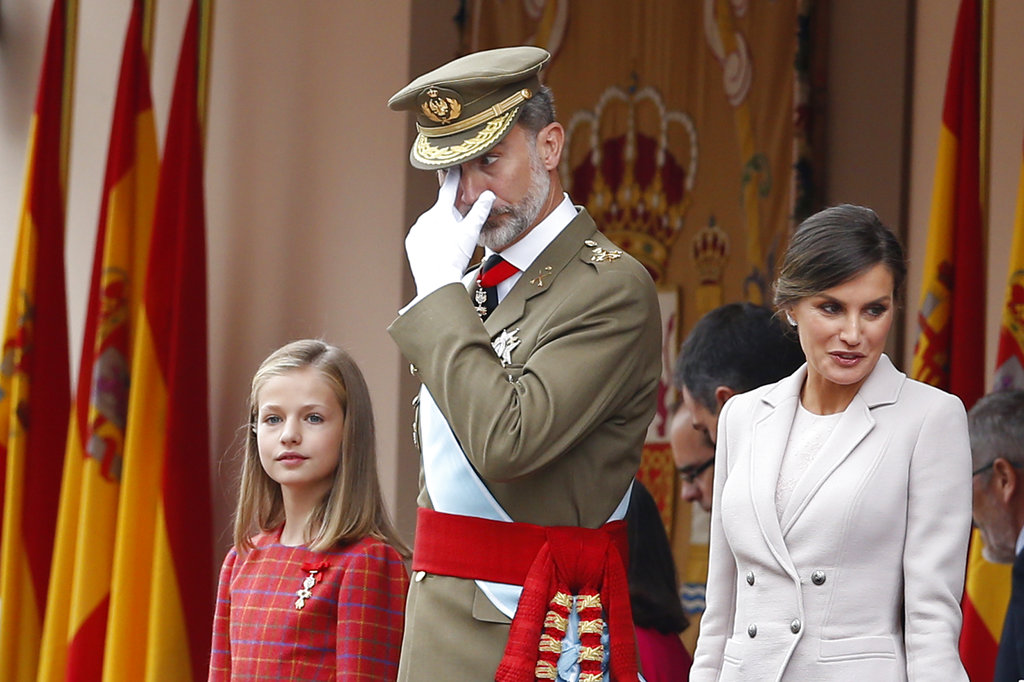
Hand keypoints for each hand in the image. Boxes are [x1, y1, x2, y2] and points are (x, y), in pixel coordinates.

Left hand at [405, 167, 494, 296]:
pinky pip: (423, 235)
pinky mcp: (411, 241)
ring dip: (440, 229)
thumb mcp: (470, 232)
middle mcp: (425, 217)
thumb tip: (488, 195)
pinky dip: (430, 239)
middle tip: (459, 231)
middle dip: (451, 215)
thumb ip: (479, 211)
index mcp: (440, 211)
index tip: (455, 166)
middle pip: (442, 211)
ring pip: (432, 224)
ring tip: (449, 245)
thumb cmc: (454, 257)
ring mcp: (417, 229)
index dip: (454, 177)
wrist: (436, 280)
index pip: (448, 188)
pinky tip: (439, 249)